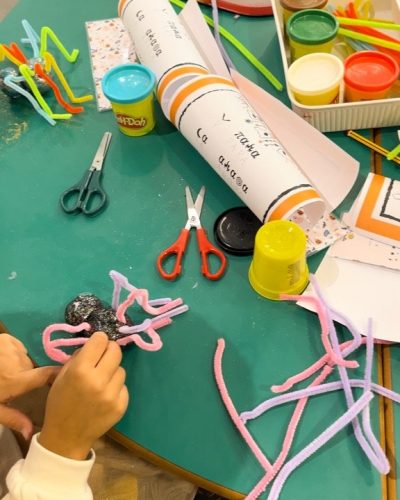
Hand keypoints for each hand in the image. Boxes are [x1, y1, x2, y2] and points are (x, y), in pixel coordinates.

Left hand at [0, 333, 59, 439]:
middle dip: (26, 375)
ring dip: (19, 364)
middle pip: (33, 368)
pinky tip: (2, 359)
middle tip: (11, 384)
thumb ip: (14, 419)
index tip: (69, 375)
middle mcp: (17, 361)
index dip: (59, 374)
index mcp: (16, 380)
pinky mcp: (6, 338)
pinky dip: (13, 353)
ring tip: (4, 371)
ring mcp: (11, 347)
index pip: (46, 374)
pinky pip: (18, 347)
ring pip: (25, 358)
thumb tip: (33, 435)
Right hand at [38, 332, 128, 459]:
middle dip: (109, 350)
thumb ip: (78, 357)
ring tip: (102, 380)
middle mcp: (98, 380)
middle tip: (103, 356)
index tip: (97, 343)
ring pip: (121, 369)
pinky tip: (106, 395)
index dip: (99, 340)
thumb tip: (95, 343)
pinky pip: (124, 386)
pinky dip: (116, 387)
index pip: (100, 341)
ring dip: (112, 371)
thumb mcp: (61, 376)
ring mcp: (112, 394)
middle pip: (116, 351)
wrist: (66, 437)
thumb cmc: (60, 403)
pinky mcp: (121, 406)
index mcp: (80, 371)